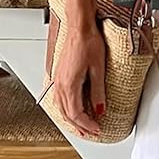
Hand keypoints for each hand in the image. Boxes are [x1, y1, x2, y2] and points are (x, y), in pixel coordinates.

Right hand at [53, 22, 105, 137]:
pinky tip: (72, 107)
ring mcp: (58, 79)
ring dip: (72, 119)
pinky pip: (59, 98)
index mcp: (69, 85)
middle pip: (67, 114)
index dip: (87, 124)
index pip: (76, 113)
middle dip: (80, 126)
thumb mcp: (98, 68)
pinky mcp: (60, 74)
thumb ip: (98, 90)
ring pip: (61, 108)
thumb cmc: (89, 41)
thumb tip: (100, 108)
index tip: (98, 128)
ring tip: (83, 125)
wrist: (79, 26)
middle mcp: (61, 84)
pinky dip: (66, 108)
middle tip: (92, 132)